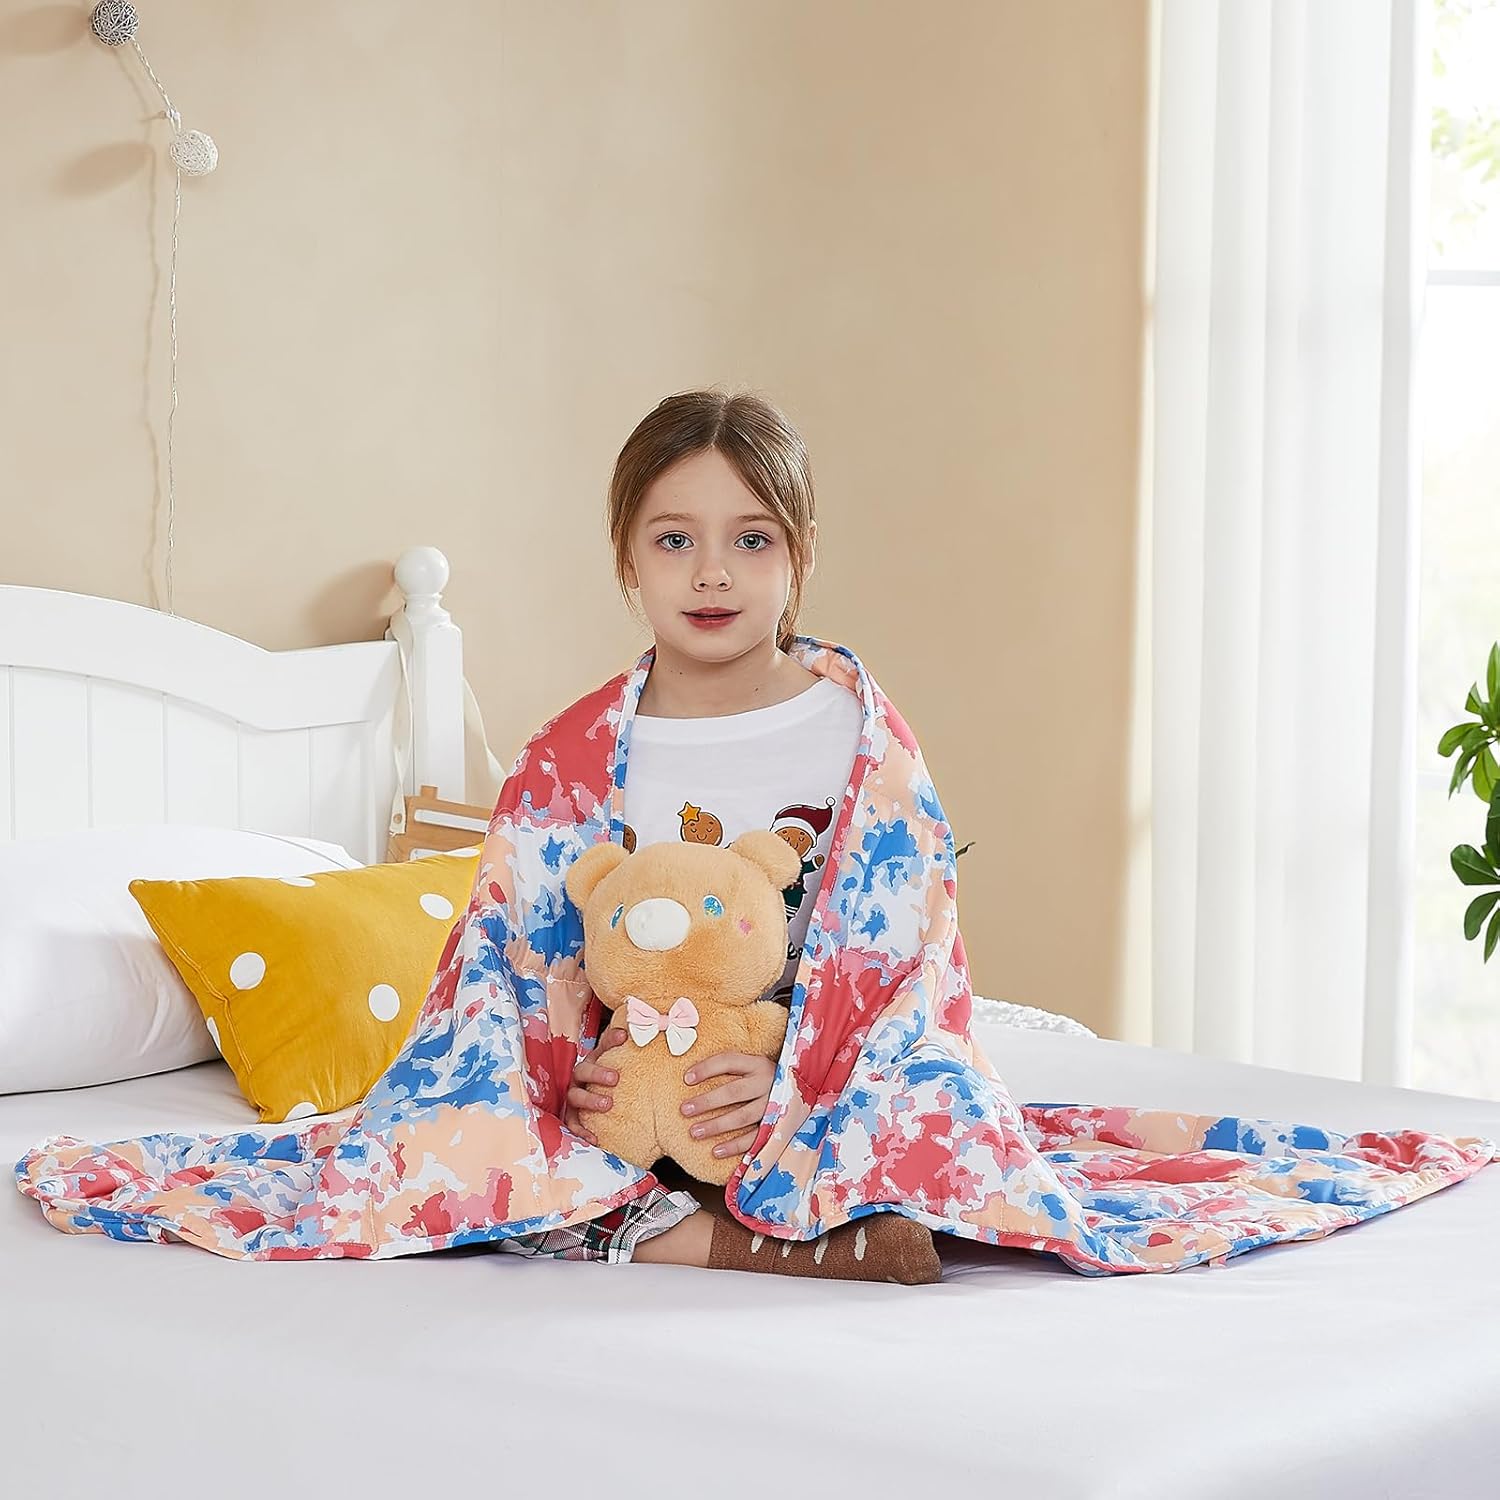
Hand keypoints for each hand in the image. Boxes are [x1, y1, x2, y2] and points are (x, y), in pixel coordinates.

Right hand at [563, 1026, 626, 1144]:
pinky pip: (573, 1124)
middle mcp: (579, 1078)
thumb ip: (627, 1053)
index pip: (599, 1047)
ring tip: (608, 1104)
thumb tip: (636, 1038)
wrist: (599, 1102)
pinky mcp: (572, 1116)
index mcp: (592, 1062)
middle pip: (582, 1071)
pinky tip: (594, 1138)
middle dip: (598, 1073)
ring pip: (575, 1096)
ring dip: (590, 1099)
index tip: (623, 1037)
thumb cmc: (611, 1082)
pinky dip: (581, 1131)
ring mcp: (574, 1097)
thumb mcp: (620, 1067)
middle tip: (615, 1078)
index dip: (609, 1040)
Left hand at [680, 1051, 775, 1160]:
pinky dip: (734, 1146)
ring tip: (694, 1132)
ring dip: (716, 1125)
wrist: (804, 1092)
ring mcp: (774, 1106)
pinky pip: (753, 1138)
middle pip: (733, 1091)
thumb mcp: (752, 1066)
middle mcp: (768, 1083)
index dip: (706, 1068)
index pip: (729, 1061)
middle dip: (707, 1102)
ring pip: (741, 1117)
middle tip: (684, 1110)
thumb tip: (690, 1075)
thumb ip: (728, 1068)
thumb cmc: (766, 1079)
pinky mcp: (777, 1126)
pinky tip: (716, 1151)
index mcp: (759, 1064)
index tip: (686, 1078)